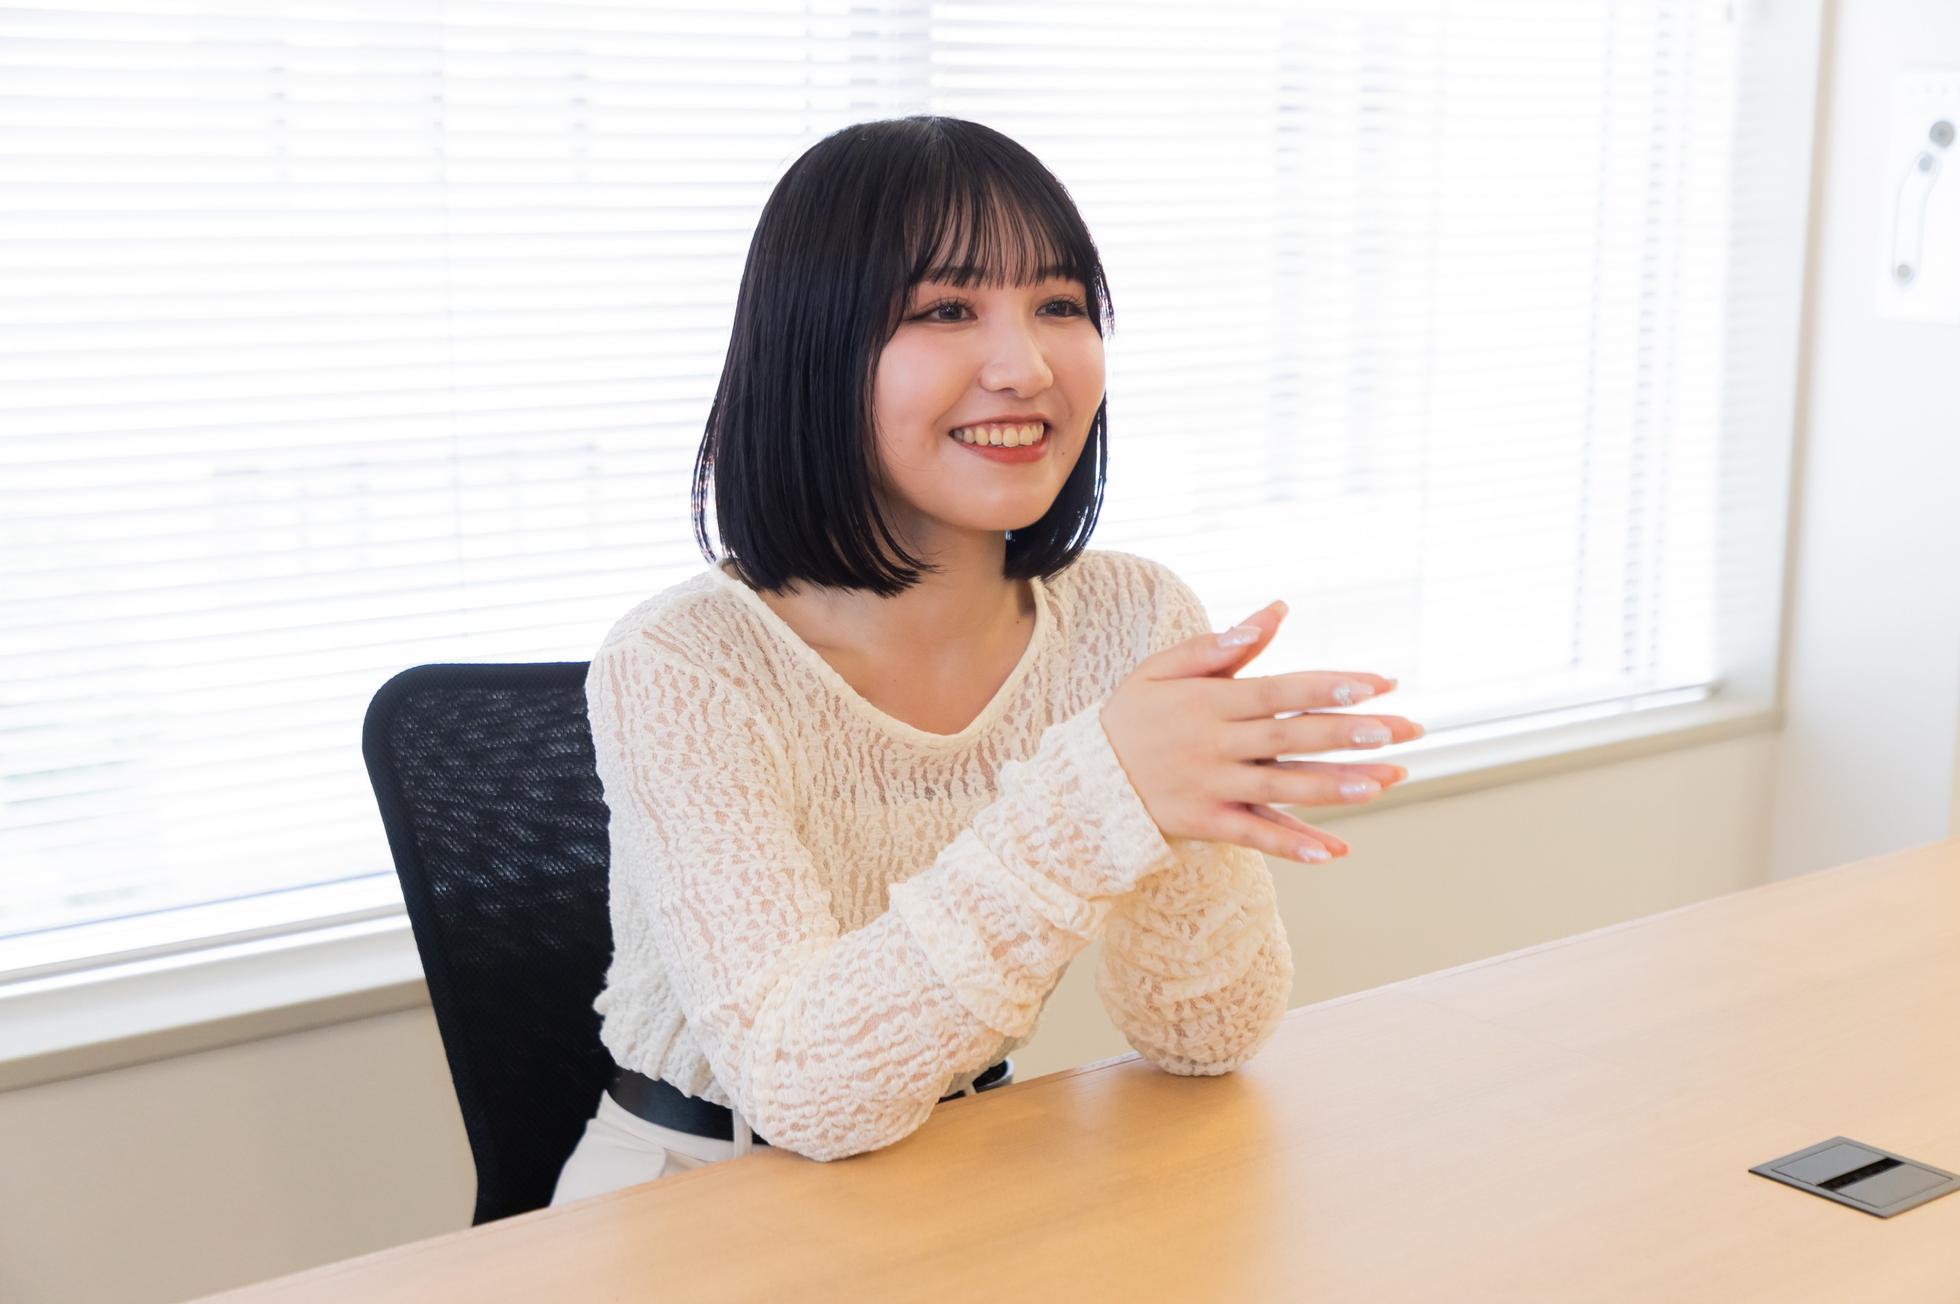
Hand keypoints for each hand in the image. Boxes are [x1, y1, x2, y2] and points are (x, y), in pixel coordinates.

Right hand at [1098, 600, 1420, 863]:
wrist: (1082, 780)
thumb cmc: (1131, 716)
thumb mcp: (1162, 669)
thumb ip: (1219, 644)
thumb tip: (1274, 613)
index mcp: (1210, 701)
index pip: (1280, 691)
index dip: (1328, 687)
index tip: (1377, 684)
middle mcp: (1215, 744)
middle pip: (1293, 738)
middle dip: (1351, 734)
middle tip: (1405, 731)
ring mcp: (1211, 786)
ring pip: (1283, 788)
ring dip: (1336, 787)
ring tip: (1384, 782)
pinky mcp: (1206, 823)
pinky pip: (1255, 835)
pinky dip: (1293, 844)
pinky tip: (1334, 851)